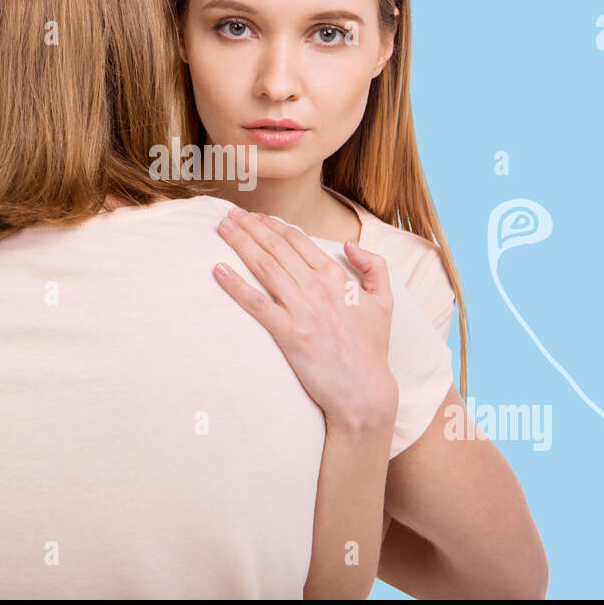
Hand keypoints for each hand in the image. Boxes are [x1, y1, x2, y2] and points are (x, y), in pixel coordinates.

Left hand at [212, 207, 397, 432]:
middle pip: (276, 247)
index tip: (255, 216)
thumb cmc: (372, 348)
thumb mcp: (385, 302)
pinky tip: (218, 270)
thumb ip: (374, 267)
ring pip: (264, 267)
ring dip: (240, 243)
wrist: (364, 391)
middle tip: (229, 213)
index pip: (297, 240)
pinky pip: (256, 304)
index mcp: (336, 277)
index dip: (273, 224)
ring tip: (221, 228)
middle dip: (250, 226)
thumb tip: (349, 246)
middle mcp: (317, 287)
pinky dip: (235, 285)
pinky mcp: (288, 334)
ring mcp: (302, 310)